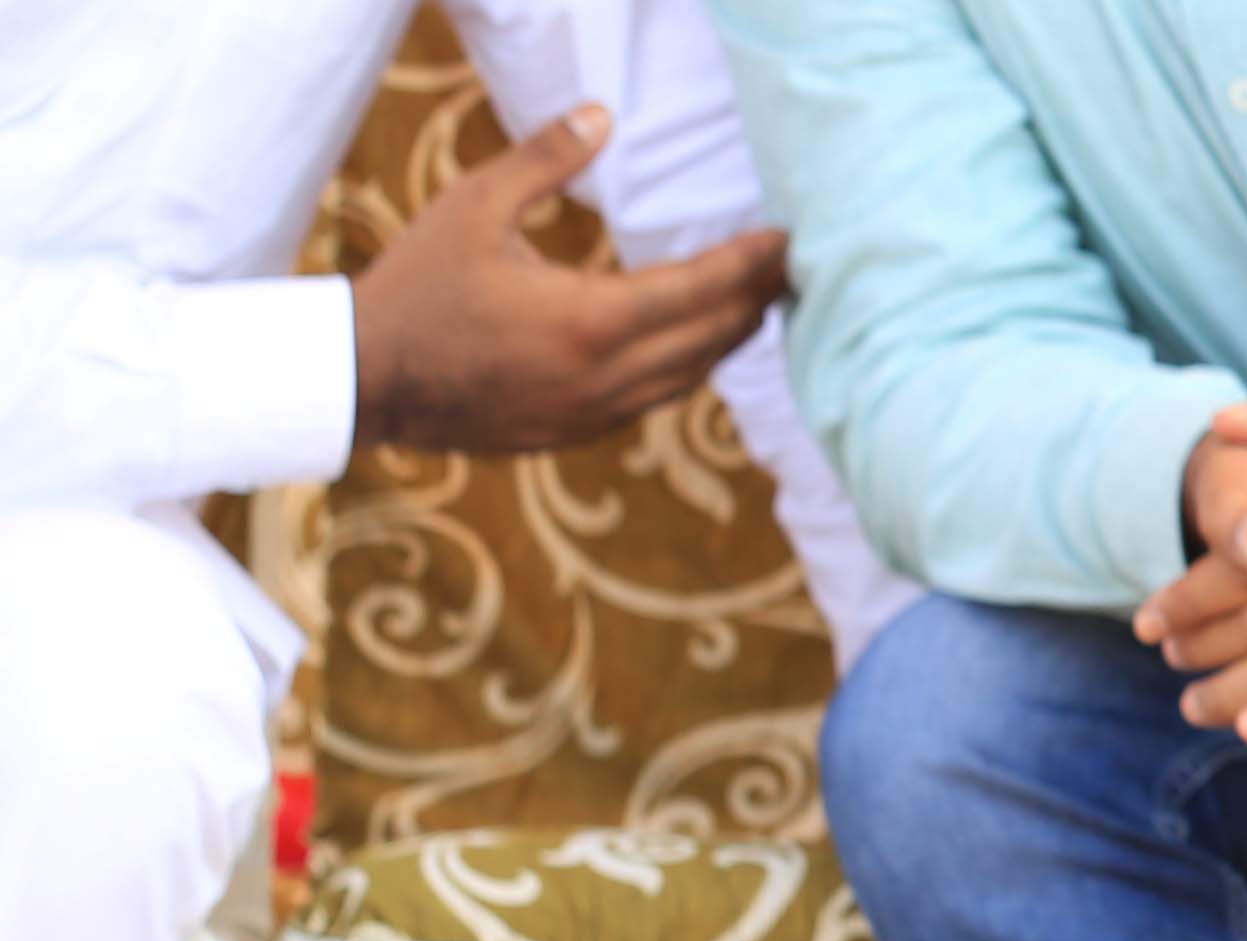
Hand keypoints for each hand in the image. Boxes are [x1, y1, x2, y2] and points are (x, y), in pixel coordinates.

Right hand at [349, 103, 789, 457]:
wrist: (368, 378)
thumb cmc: (418, 285)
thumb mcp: (472, 206)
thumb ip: (543, 160)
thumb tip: (601, 115)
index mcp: (589, 319)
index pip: (702, 291)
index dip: (753, 265)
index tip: (787, 241)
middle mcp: (609, 376)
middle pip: (715, 338)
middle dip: (757, 299)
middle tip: (789, 266)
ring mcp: (600, 412)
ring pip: (695, 375)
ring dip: (729, 336)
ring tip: (756, 298)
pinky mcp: (584, 432)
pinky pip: (661, 397)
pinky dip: (691, 365)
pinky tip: (696, 340)